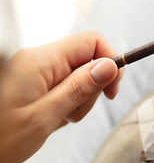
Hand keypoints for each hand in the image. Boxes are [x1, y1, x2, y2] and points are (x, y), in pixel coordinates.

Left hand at [0, 30, 123, 162]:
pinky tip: (52, 119)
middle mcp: (37, 60)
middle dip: (92, 89)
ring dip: (79, 100)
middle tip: (73, 113)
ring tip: (58, 120)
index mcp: (40, 61)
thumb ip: (79, 89)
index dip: (110, 63)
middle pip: (87, 60)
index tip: (111, 92)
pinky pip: (64, 86)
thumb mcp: (44, 118)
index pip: (91, 42)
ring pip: (78, 76)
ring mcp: (35, 71)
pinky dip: (67, 104)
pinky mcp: (33, 82)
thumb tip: (109, 66)